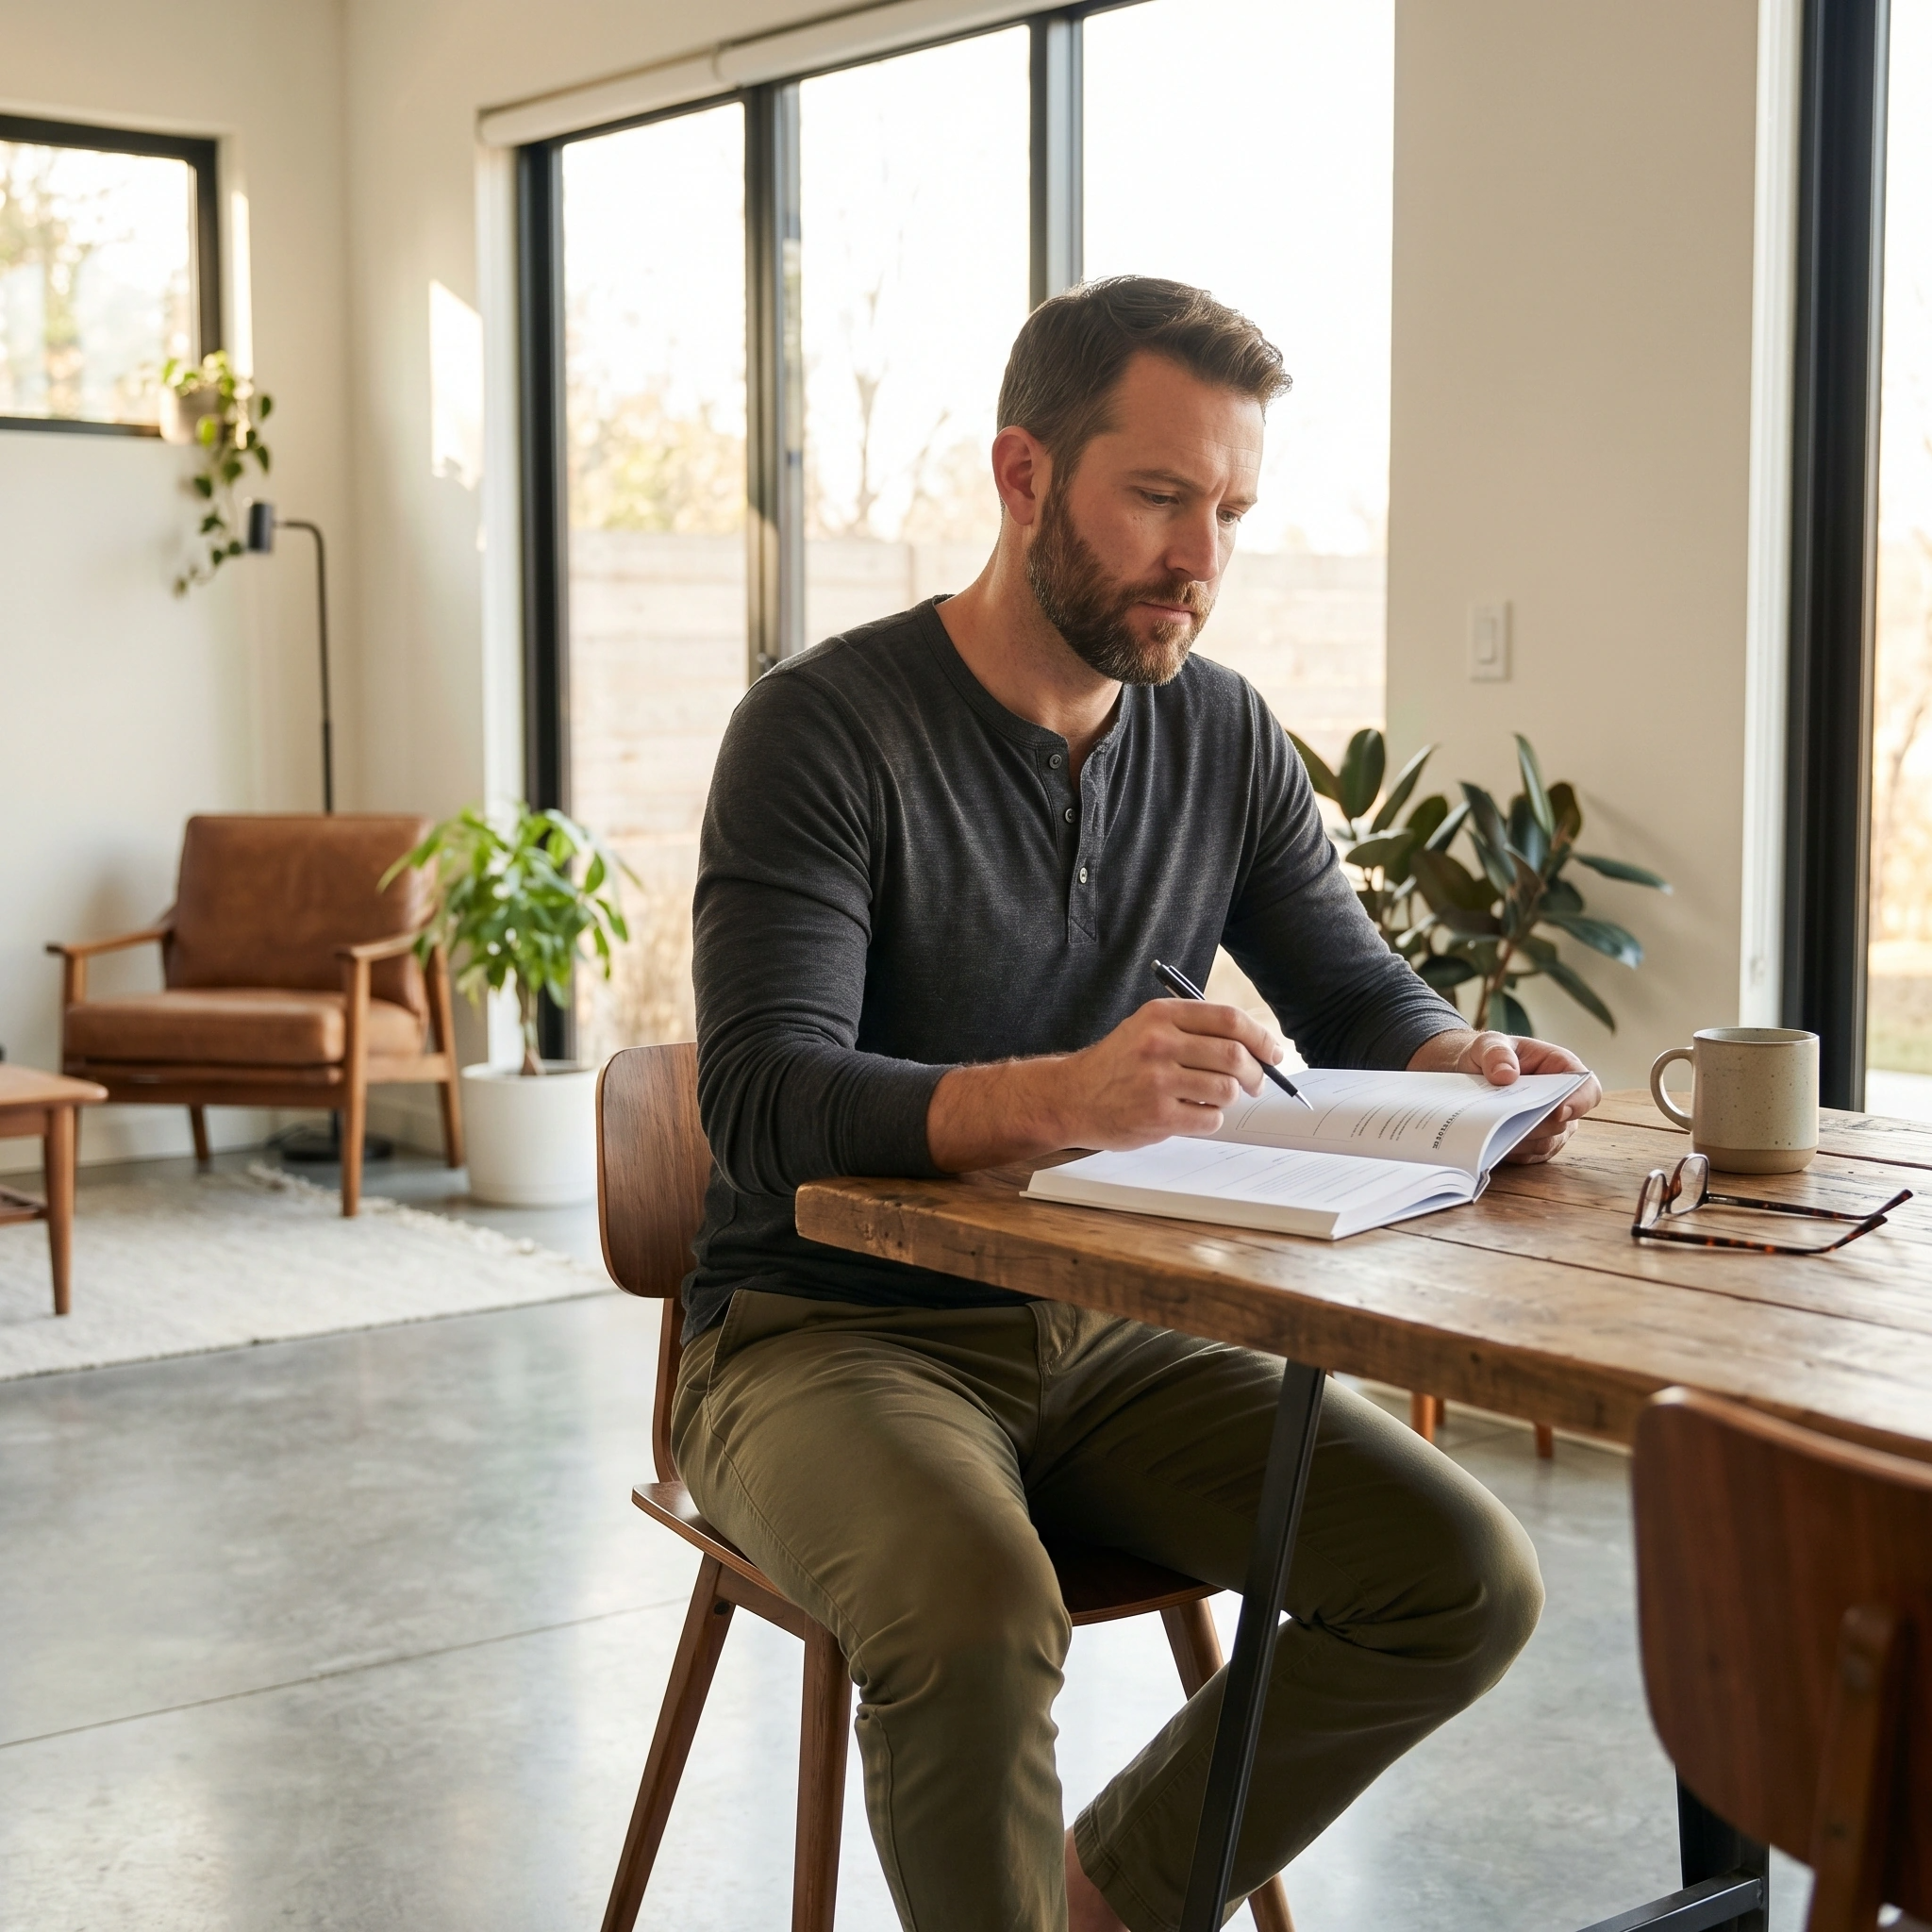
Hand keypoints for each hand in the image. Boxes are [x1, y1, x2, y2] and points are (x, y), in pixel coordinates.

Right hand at [1053, 998, 1285, 1147]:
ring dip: (1229, 1098)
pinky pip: (1210, 1118)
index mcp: (1161, 1015)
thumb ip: (1194, 1030)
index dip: (1260, 1037)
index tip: (1272, 1052)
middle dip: (1255, 1073)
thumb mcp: (1148, 1029)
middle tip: (1256, 1082)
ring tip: (1211, 1097)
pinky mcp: (1158, 1115)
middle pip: (1234, 1055)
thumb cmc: (1117, 1064)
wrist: (1073, 1097)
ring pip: (1226, 1089)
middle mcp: (1159, 1043)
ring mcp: (1157, 1080)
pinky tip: (1191, 1113)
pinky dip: (1210, 1118)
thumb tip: (1254, 1047)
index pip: (1228, 1020)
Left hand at [1407, 1028, 1601, 1163]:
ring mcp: (1550, 1125)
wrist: (1472, 1073)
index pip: (1588, 1090)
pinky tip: (1491, 1144)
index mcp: (1562, 1069)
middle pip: (1563, 1124)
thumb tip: (1505, 1075)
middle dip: (1537, 1126)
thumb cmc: (1490, 1055)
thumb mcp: (1489, 1043)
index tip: (1558, 1112)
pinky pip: (1529, 1156)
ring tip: (1493, 1134)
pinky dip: (1511, 1152)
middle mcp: (1563, 1101)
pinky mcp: (1534, 1142)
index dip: (1579, 1103)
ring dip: (1521, 1142)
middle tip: (1508, 1124)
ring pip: (1546, 1144)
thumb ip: (1496, 1053)